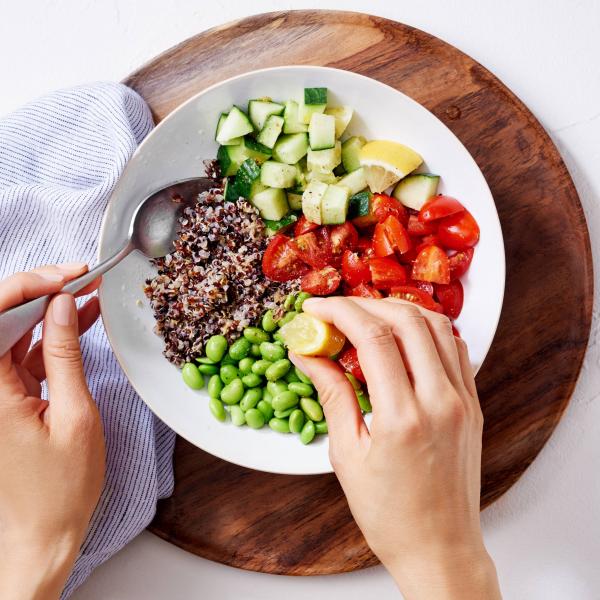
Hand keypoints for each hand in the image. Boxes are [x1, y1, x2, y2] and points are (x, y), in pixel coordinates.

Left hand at [0, 264, 104, 599]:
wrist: (42, 536)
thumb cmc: (60, 487)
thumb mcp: (74, 414)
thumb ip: (65, 355)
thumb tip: (64, 306)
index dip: (29, 285)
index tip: (69, 275)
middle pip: (0, 319)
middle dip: (40, 290)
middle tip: (82, 278)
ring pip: (12, 332)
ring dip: (47, 310)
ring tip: (88, 293)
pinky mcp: (5, 397)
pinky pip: (22, 353)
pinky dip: (49, 336)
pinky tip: (79, 321)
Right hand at [291, 297, 500, 599]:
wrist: (440, 547)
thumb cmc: (389, 513)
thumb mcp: (347, 455)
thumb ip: (331, 395)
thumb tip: (308, 356)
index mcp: (403, 418)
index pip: (372, 337)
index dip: (339, 312)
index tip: (315, 307)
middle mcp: (440, 401)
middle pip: (407, 320)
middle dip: (365, 304)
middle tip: (337, 310)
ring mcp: (463, 400)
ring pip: (437, 326)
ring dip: (398, 311)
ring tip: (368, 317)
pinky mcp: (473, 404)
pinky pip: (456, 348)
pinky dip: (428, 330)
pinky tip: (403, 338)